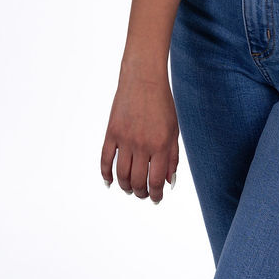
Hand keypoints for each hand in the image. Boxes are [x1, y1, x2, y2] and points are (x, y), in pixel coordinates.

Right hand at [100, 69, 179, 202]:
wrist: (143, 79)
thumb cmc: (162, 104)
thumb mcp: (173, 131)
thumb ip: (173, 157)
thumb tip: (170, 182)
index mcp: (161, 145)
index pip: (156, 180)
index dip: (156, 194)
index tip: (156, 199)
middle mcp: (143, 144)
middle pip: (137, 181)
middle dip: (141, 192)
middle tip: (143, 194)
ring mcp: (125, 139)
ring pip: (121, 175)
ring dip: (125, 187)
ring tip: (130, 189)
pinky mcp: (111, 133)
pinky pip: (105, 160)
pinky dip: (106, 174)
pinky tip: (109, 182)